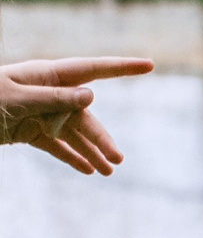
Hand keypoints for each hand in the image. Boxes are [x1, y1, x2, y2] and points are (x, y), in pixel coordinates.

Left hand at [0, 57, 153, 175]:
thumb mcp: (18, 98)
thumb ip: (55, 98)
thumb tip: (92, 96)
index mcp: (47, 76)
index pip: (92, 70)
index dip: (122, 67)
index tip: (149, 65)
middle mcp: (48, 93)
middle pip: (85, 115)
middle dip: (102, 137)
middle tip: (117, 159)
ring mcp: (40, 113)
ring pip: (73, 133)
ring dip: (91, 151)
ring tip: (108, 172)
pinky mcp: (30, 131)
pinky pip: (57, 145)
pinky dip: (71, 157)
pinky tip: (87, 171)